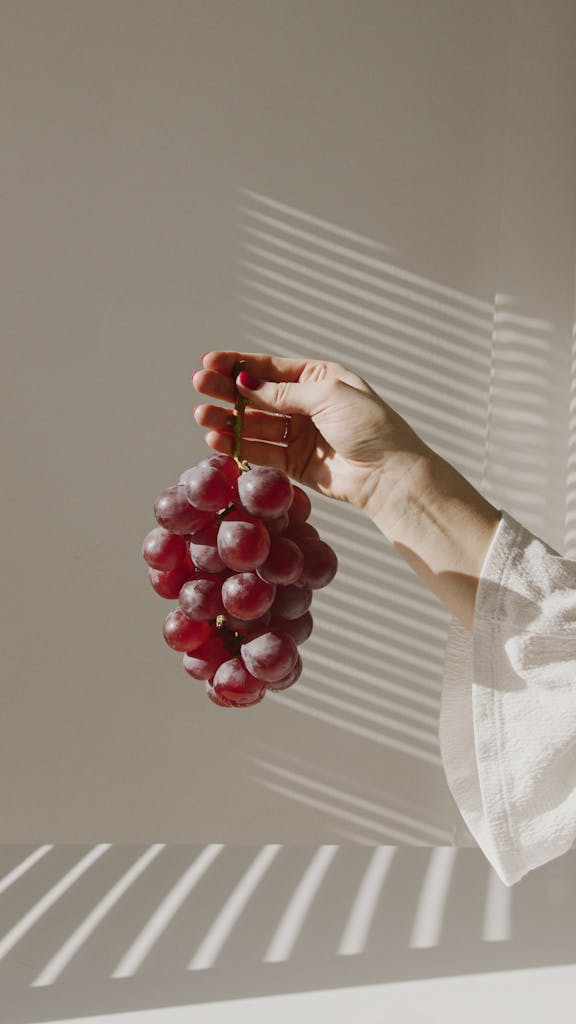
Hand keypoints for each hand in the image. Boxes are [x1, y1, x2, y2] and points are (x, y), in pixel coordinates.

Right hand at [192, 351, 431, 517]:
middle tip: (199, 386)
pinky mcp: (295, 463)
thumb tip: (246, 383)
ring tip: (202, 416)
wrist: (389, 475)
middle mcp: (306, 404)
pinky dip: (238, 445)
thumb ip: (283, 393)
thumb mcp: (328, 396)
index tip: (209, 362)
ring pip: (254, 424)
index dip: (238, 364)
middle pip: (257, 394)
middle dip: (227, 390)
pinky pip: (261, 451)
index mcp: (319, 378)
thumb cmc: (370, 427)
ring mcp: (299, 434)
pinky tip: (216, 439)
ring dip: (227, 419)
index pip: (270, 368)